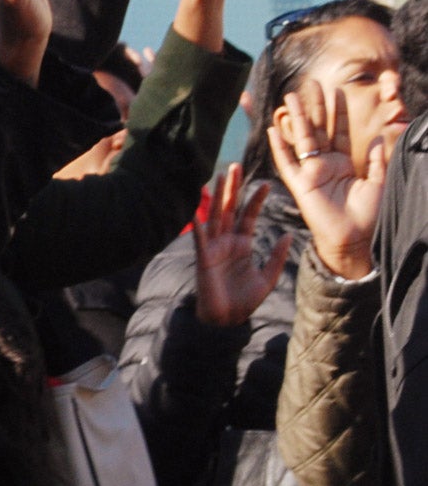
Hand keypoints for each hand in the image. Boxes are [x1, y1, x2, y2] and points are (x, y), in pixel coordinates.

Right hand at [192, 162, 290, 326]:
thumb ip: (277, 256)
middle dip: (233, 188)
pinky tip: (196, 209)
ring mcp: (214, 248)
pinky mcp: (204, 258)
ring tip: (219, 177)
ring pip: (215, 216)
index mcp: (243, 243)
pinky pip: (200, 238)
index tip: (266, 183)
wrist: (228, 319)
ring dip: (217, 197)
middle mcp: (227, 241)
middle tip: (235, 166)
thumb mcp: (268, 277)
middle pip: (230, 209)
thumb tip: (288, 234)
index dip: (256, 199)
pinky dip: (197, 224)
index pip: (249, 215)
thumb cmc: (245, 299)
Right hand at [269, 84, 386, 279]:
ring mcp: (310, 172)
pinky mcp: (299, 184)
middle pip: (318, 129)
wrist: (354, 238)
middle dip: (314, 107)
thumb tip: (381, 137)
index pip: (339, 131)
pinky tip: (273, 129)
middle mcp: (324, 164)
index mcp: (342, 162)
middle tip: (309, 85)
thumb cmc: (368, 214)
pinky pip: (286, 162)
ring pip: (301, 139)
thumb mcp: (378, 182)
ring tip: (291, 97)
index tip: (336, 90)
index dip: (338, 111)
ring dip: (296, 118)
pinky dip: (279, 146)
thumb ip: (377, 159)